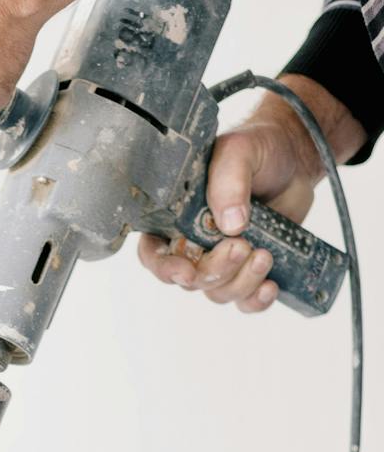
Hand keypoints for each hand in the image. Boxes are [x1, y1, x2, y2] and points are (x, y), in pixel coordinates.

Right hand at [137, 92, 318, 313]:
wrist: (296, 158)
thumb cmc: (259, 149)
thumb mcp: (239, 152)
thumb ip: (228, 182)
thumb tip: (230, 224)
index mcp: (177, 217)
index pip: (154, 253)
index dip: (164, 267)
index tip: (186, 270)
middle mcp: (194, 243)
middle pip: (190, 279)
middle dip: (216, 270)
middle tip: (242, 246)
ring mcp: (222, 259)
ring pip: (219, 293)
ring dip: (241, 282)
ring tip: (265, 255)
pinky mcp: (249, 270)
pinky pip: (245, 301)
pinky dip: (256, 301)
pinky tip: (270, 286)